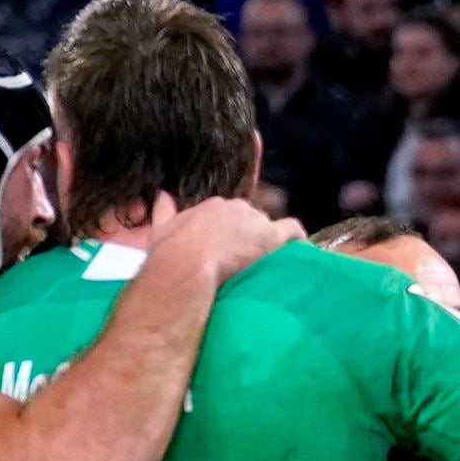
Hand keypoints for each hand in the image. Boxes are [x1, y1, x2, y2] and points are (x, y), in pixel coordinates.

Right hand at [162, 193, 293, 284]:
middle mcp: (237, 207)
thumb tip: (163, 195)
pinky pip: (292, 231)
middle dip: (249, 238)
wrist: (186, 265)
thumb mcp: (160, 228)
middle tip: (244, 261)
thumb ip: (164, 210)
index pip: (230, 215)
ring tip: (265, 265)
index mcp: (214, 205)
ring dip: (267, 244)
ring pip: (268, 229)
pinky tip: (300, 251)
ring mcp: (255, 221)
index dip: (231, 232)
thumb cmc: (170, 252)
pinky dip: (297, 239)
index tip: (229, 248)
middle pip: (251, 221)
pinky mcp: (270, 238)